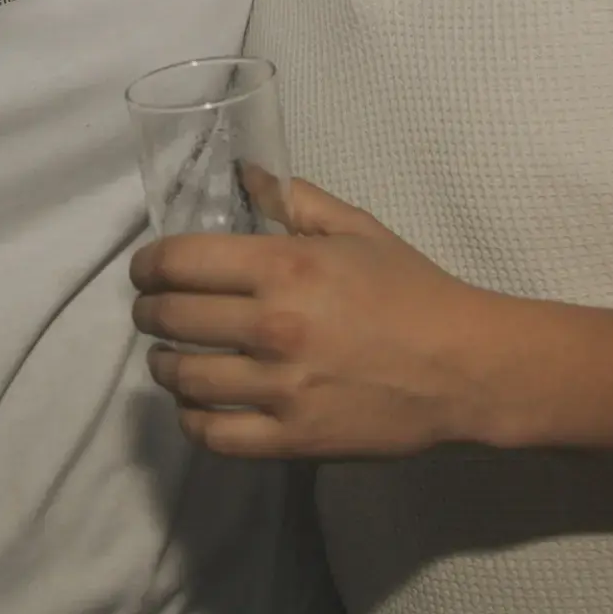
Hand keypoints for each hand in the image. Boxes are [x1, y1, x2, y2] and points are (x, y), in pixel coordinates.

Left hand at [129, 179, 507, 457]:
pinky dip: (190, 419)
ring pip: (183, 378)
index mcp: (285, 266)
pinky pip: (214, 434)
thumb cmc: (412, 290)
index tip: (146, 270)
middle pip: (170, 318)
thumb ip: (294, 200)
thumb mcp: (356, 229)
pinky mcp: (291, 439)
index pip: (180, 262)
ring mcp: (279, 388)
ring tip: (167, 358)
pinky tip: (194, 405)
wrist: (466, 368)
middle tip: (151, 310)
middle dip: (148, 311)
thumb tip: (245, 174)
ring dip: (162, 365)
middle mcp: (272, 326)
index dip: (149, 265)